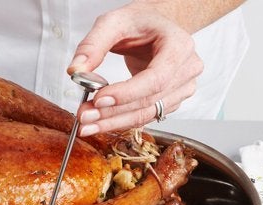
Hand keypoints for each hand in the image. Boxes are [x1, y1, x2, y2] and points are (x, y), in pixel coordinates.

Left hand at [67, 3, 202, 135]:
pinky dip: (121, 121)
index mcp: (179, 46)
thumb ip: (93, 45)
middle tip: (85, 117)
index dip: (127, 93)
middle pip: (149, 101)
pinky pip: (145, 116)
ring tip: (88, 123)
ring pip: (146, 114)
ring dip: (114, 122)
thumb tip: (76, 71)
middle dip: (113, 113)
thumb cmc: (141, 22)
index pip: (156, 78)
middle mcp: (186, 70)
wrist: (157, 26)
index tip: (99, 99)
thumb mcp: (114, 22)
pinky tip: (102, 122)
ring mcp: (182, 88)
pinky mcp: (171, 101)